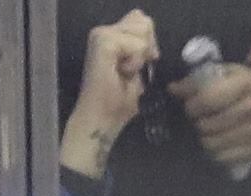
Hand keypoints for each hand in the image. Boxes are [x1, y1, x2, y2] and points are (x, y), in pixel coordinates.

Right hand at [66, 10, 158, 176]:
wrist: (101, 120)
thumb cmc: (117, 102)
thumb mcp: (138, 69)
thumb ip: (142, 45)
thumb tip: (144, 21)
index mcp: (111, 36)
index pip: (142, 21)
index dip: (149, 42)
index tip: (141, 65)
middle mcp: (103, 31)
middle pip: (143, 22)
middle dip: (146, 48)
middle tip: (130, 71)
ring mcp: (101, 35)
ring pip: (141, 31)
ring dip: (139, 58)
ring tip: (123, 73)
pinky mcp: (103, 42)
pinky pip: (136, 45)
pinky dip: (135, 63)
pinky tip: (121, 73)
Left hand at [189, 60, 250, 165]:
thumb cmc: (240, 82)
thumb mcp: (220, 73)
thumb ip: (196, 82)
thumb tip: (172, 90)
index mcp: (245, 83)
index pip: (210, 100)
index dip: (192, 106)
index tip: (190, 107)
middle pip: (211, 125)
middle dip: (199, 124)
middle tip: (200, 120)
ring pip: (217, 144)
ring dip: (206, 140)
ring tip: (207, 132)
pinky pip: (229, 158)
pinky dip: (217, 153)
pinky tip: (217, 143)